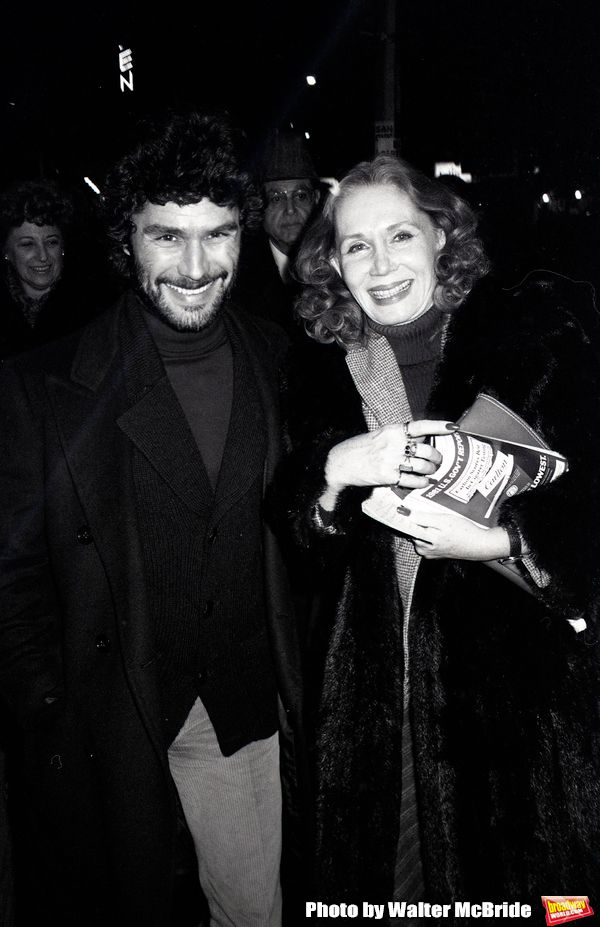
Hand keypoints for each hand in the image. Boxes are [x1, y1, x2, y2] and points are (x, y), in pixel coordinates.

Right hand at [320, 420, 455, 509]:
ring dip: (431, 470)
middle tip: (437, 460)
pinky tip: (423, 482)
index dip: (438, 426)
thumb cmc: (362, 448)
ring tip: (430, 471)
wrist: (340, 462)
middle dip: (437, 457)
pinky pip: (413, 481)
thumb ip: (400, 436)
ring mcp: (391, 461)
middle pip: (427, 450)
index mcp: (393, 430)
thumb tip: (422, 439)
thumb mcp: (381, 435)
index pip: (420, 426)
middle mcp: (394, 444)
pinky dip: (422, 482)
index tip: (452, 427)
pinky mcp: (388, 476)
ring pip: (423, 466)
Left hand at [392, 509, 511, 560]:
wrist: (479, 545)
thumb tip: (404, 514)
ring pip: (419, 535)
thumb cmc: (464, 532)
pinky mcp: (435, 554)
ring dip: (425, 526)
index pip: (405, 527)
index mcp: (424, 540)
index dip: (403, 515)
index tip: (400, 507)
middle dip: (417, 520)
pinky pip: (426, 541)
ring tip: (438, 521)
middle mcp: (424, 549)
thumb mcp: (443, 520)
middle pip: (412, 530)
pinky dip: (430, 533)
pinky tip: (441, 529)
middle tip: (428, 512)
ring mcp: (429, 553)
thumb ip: (422, 518)